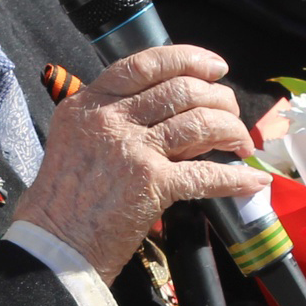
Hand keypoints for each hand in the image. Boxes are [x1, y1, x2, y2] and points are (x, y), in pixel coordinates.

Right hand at [12, 43, 262, 281]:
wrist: (54, 246)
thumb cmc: (62, 201)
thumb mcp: (74, 139)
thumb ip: (110, 118)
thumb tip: (168, 113)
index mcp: (89, 103)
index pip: (145, 64)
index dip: (189, 59)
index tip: (215, 68)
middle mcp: (111, 119)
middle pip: (181, 89)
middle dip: (219, 99)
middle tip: (231, 113)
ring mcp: (132, 149)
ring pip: (199, 124)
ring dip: (231, 131)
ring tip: (242, 143)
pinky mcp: (152, 184)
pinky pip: (206, 173)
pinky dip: (235, 178)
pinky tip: (252, 180)